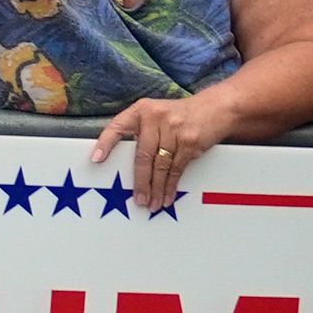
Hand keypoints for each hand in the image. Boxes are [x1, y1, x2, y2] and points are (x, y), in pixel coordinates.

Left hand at [89, 91, 231, 216]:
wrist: (216, 108)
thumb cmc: (180, 116)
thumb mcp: (157, 115)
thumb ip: (141, 133)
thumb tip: (123, 164)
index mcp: (142, 110)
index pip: (118, 126)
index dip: (106, 143)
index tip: (95, 159)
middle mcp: (156, 117)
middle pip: (143, 156)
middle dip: (140, 182)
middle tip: (138, 199)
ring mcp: (174, 129)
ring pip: (160, 166)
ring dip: (156, 188)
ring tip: (152, 203)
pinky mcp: (190, 141)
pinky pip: (177, 169)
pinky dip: (171, 185)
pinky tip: (167, 196)